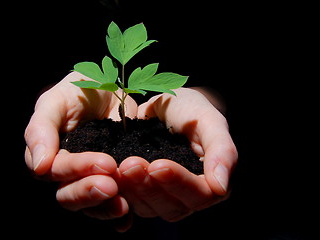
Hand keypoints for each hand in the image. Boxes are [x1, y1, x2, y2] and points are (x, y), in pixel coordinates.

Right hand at [24, 72, 136, 219]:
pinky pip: (111, 204)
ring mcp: (91, 179)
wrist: (110, 89)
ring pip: (90, 205)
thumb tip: (39, 166)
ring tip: (123, 204)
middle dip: (89, 192)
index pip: (57, 171)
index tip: (104, 162)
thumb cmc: (78, 90)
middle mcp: (68, 173)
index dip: (77, 169)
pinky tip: (127, 219)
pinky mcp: (113, 181)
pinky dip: (118, 216)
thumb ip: (41, 129)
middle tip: (112, 184)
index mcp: (50, 155)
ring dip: (104, 207)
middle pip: (69, 195)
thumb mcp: (56, 101)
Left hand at [117, 88, 237, 220]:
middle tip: (131, 164)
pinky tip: (111, 180)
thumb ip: (222, 150)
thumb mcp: (209, 121)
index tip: (158, 164)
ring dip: (133, 190)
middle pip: (172, 206)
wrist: (166, 107)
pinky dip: (121, 194)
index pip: (199, 194)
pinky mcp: (143, 193)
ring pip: (149, 208)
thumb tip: (221, 187)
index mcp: (211, 182)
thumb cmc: (191, 110)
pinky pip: (131, 203)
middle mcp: (188, 196)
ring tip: (121, 166)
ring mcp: (164, 197)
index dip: (179, 182)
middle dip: (150, 186)